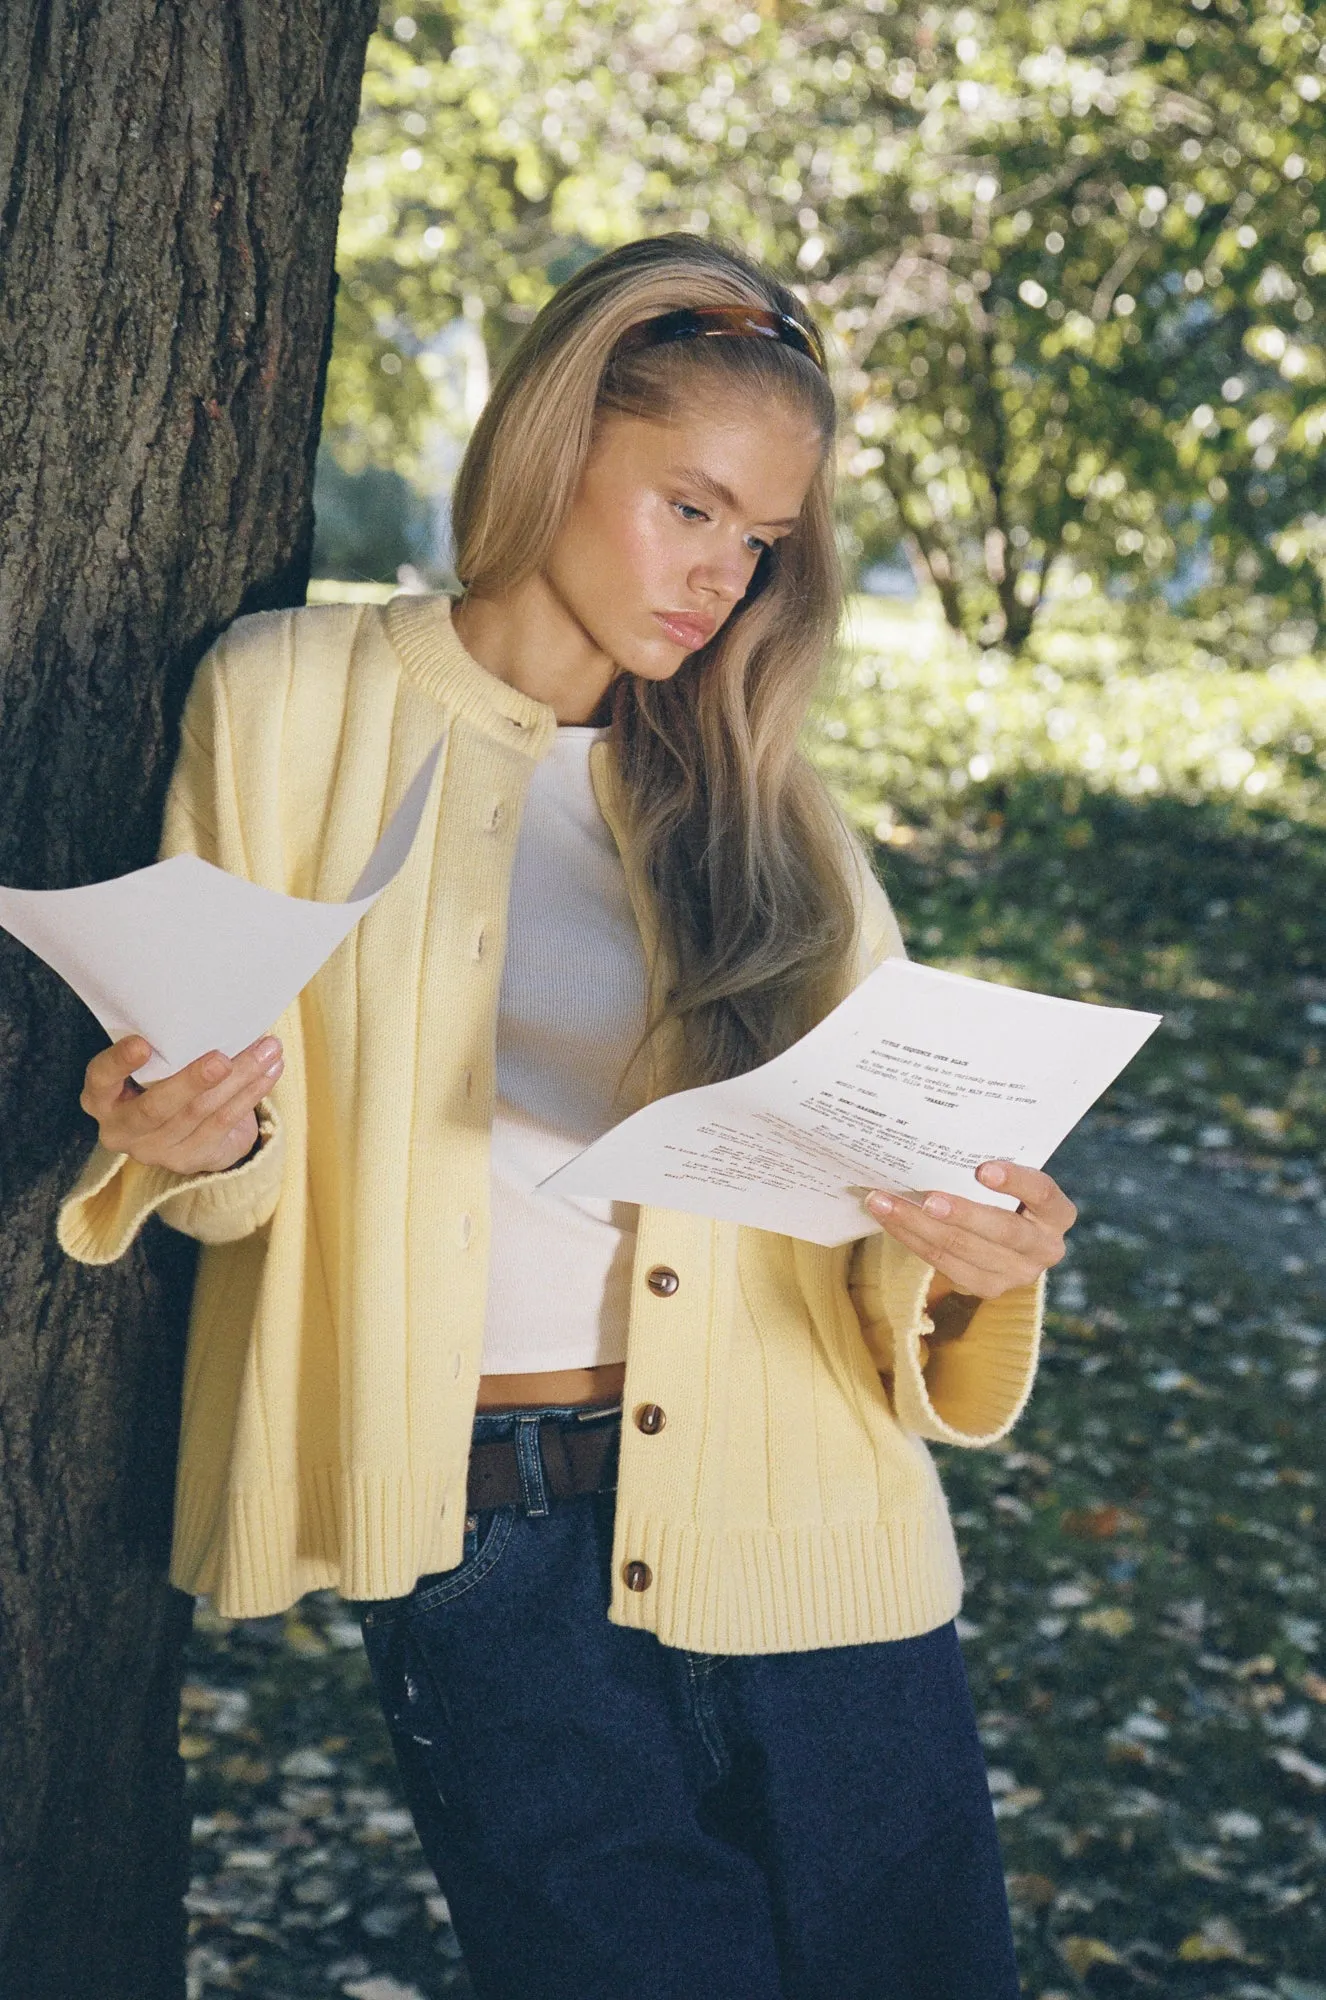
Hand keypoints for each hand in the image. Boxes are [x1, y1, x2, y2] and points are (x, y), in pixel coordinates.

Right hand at [80, 1034, 283, 1176]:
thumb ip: (164, 1046)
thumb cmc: (163, 1078)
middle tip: (221, 1059)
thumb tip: (211, 1005)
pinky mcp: (190, 1159)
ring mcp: (155, 1150)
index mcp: (101, 1097)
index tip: (141, 1043)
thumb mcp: (151, 1065)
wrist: (183, 1130)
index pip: (101, 1078)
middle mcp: (122, 1129)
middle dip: (192, 1081)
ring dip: (239, 1079)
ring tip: (267, 1051)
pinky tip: (270, 1071)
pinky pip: (224, 1124)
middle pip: (156, 1107)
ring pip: (200, 1113)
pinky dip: (251, 1094)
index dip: (119, 1063)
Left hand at [865, 1162, 1076, 1301]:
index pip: (1043, 1193)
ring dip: (918, 1224)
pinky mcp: (987, 1288)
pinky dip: (911, 1239)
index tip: (983, 1168)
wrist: (1011, 1242)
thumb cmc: (1007, 1196)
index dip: (1015, 1181)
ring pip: (962, 1249)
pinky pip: (942, 1263)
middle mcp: (1044, 1248)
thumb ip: (992, 1169)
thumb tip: (937, 1139)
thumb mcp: (1013, 1182)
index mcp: (1058, 1214)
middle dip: (959, 1212)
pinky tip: (889, 1220)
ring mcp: (1017, 1273)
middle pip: (1001, 1230)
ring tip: (884, 1202)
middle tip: (924, 1196)